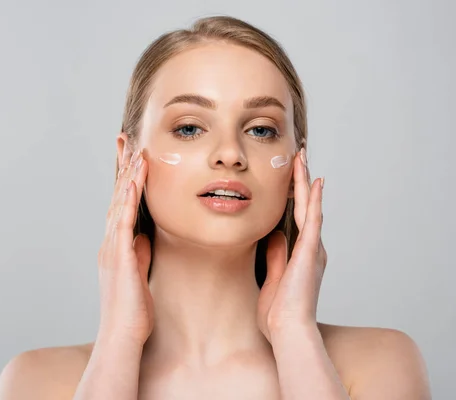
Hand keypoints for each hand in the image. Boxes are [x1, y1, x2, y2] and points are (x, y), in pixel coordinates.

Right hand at [96, 147, 152, 347]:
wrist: (123, 336)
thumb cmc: (133, 310)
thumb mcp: (137, 274)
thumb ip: (138, 253)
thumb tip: (144, 237)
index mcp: (115, 245)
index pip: (121, 204)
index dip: (125, 179)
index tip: (131, 157)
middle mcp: (110, 242)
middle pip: (116, 196)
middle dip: (122, 167)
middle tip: (126, 140)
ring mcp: (112, 248)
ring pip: (119, 203)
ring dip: (127, 175)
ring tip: (134, 150)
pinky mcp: (119, 256)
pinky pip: (124, 221)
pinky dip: (129, 198)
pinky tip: (135, 179)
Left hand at [256, 148, 326, 341]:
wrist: (287, 330)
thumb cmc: (279, 313)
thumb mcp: (271, 277)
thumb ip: (275, 255)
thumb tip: (274, 235)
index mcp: (302, 255)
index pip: (297, 217)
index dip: (294, 195)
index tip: (289, 176)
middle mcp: (311, 249)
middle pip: (305, 206)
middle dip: (301, 180)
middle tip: (299, 156)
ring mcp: (313, 249)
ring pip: (309, 206)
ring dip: (305, 181)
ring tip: (302, 157)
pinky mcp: (311, 252)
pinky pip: (313, 220)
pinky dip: (314, 200)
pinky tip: (314, 182)